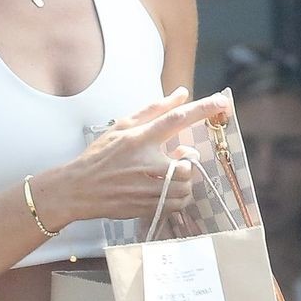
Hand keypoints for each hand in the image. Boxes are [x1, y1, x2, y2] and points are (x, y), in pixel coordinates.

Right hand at [36, 87, 229, 229]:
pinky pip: (177, 204)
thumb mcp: (122, 126)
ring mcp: (146, 187)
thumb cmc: (100, 156)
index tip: (221, 102)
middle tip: (175, 163)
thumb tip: (181, 94)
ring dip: (183, 182)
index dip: (202, 109)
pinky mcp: (146, 206)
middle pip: (186, 164)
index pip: (176, 118)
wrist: (79, 189)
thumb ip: (154, 109)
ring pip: (184, 186)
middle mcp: (145, 162)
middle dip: (187, 164)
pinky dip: (178, 198)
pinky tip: (165, 192)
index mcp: (140, 138)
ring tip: (169, 178)